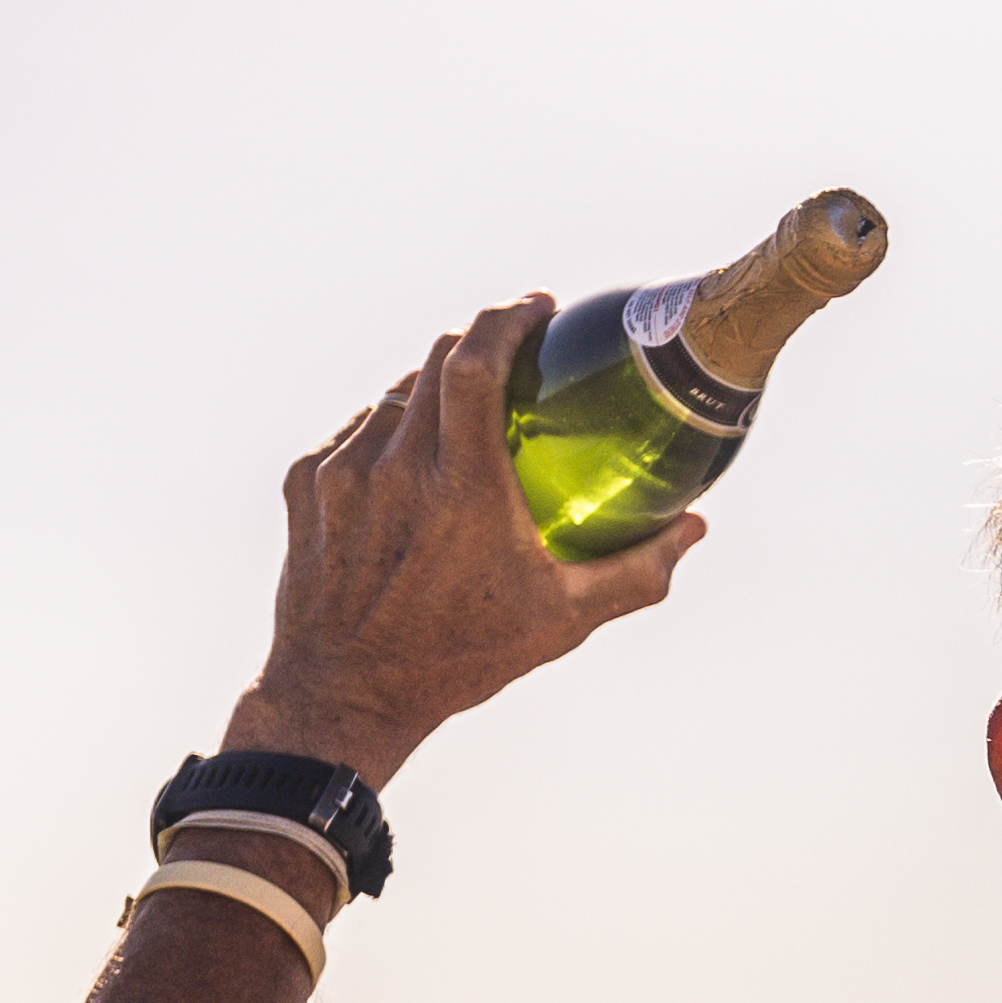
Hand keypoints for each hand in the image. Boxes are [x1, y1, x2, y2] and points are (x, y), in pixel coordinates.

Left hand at [226, 297, 702, 785]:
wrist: (346, 693)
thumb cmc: (462, 658)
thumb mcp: (564, 622)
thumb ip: (638, 571)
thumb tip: (695, 529)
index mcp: (463, 486)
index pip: (476, 362)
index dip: (507, 319)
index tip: (537, 309)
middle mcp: (397, 465)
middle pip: (436, 359)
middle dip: (478, 339)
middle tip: (513, 347)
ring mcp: (343, 472)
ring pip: (395, 396)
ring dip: (433, 389)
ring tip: (462, 411)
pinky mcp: (306, 485)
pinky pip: (354, 432)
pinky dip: (388, 432)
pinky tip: (410, 460)